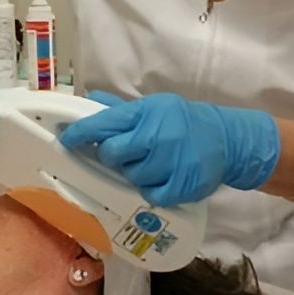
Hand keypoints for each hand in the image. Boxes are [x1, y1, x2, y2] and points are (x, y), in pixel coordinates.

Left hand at [59, 91, 279, 205]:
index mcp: (146, 112)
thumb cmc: (182, 122)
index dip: (81, 133)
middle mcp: (156, 135)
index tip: (66, 139)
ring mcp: (168, 162)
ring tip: (149, 163)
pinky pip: (149, 194)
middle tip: (121, 154)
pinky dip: (151, 189)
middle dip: (111, 155)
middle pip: (112, 153)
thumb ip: (120, 108)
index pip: (104, 123)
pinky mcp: (179, 186)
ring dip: (134, 173)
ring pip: (130, 176)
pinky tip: (161, 177)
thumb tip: (88, 100)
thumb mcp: (154, 107)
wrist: (227, 140)